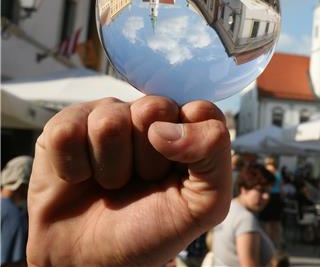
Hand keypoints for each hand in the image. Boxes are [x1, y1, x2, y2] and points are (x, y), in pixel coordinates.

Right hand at [27, 96, 230, 266]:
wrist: (92, 261)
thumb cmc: (149, 231)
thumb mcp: (203, 204)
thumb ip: (213, 154)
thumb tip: (164, 127)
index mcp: (186, 129)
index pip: (200, 110)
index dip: (189, 141)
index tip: (177, 171)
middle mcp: (148, 117)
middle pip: (155, 107)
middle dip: (149, 158)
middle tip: (142, 181)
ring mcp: (106, 116)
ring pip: (110, 123)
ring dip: (110, 168)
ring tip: (111, 184)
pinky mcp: (66, 126)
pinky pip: (68, 133)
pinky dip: (74, 169)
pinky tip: (80, 179)